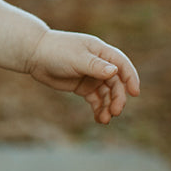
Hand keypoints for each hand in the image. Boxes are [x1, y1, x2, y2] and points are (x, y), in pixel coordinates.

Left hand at [26, 30, 140, 123]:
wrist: (35, 55)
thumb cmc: (57, 51)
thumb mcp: (77, 59)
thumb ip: (95, 66)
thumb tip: (115, 72)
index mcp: (102, 52)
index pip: (122, 65)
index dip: (131, 78)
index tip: (135, 93)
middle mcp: (100, 65)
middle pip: (116, 83)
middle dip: (117, 98)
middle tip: (115, 112)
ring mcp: (91, 76)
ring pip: (106, 93)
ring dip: (108, 106)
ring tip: (105, 119)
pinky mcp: (82, 87)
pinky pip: (95, 99)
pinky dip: (98, 108)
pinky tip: (99, 118)